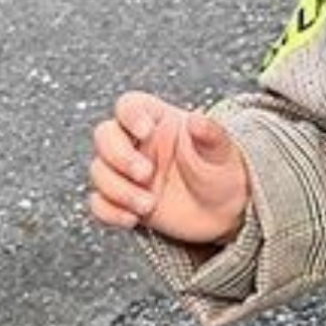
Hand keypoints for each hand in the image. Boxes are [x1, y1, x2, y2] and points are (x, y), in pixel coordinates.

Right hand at [87, 91, 251, 245]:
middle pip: (104, 136)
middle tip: (147, 174)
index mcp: (158, 122)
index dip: (130, 116)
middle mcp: (137, 144)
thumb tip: (197, 119)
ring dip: (118, 189)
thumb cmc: (223, 172)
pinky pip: (99, 202)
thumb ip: (211, 134)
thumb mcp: (222, 152)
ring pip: (99, 170)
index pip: (129, 106)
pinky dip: (109, 211)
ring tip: (148, 205)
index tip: (146, 132)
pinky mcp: (123, 200)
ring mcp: (127, 173)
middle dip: (119, 156)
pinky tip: (132, 219)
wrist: (226, 212)